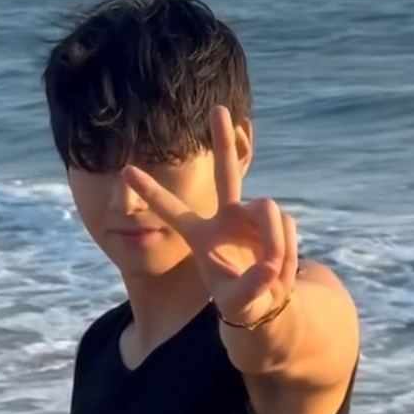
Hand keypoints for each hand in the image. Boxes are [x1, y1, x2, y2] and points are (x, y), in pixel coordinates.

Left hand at [126, 108, 297, 329]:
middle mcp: (225, 216)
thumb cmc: (242, 302)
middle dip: (223, 141)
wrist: (268, 302)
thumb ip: (251, 288)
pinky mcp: (273, 220)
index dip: (151, 191)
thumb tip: (270, 265)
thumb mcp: (239, 305)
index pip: (171, 209)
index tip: (126, 170)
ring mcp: (250, 215)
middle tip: (218, 109)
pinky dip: (287, 249)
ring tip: (273, 274)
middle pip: (224, 172)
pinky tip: (281, 267)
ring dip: (276, 243)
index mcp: (200, 236)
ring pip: (268, 211)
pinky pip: (286, 226)